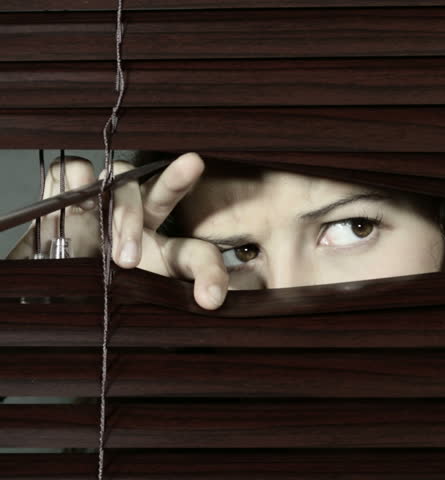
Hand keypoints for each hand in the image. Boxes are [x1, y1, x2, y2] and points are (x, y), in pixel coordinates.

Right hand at [6, 152, 229, 309]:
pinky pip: (75, 171)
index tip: (211, 301)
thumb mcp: (125, 321)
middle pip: (163, 194)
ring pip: (122, 182)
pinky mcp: (63, 196)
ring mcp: (99, 208)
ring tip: (122, 259)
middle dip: (177, 179)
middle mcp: (135, 227)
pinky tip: (73, 208)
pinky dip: (76, 183)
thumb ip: (152, 324)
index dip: (209, 273)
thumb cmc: (85, 314)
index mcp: (159, 258)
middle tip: (192, 166)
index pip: (195, 254)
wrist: (36, 306)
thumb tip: (183, 348)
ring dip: (126, 215)